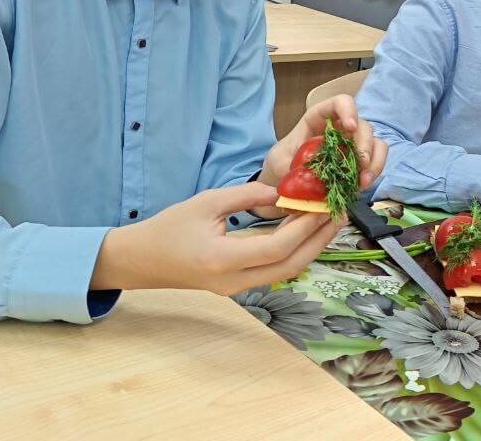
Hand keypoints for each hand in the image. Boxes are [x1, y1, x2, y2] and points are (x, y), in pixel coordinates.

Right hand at [90, 182, 342, 294]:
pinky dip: (294, 252)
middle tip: (339, 215)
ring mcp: (237, 288)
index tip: (324, 205)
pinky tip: (303, 232)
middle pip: (291, 266)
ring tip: (328, 222)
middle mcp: (234, 281)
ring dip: (310, 247)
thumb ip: (246, 195)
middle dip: (319, 240)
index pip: (278, 247)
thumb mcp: (206, 202)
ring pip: (286, 272)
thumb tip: (281, 193)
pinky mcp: (238, 286)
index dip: (306, 226)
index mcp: (223, 259)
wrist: (141, 261)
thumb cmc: (169, 228)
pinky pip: (274, 271)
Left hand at [254, 94, 387, 217]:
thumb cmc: (282, 162)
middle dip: (365, 143)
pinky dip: (374, 172)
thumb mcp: (278, 161)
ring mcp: (352, 144)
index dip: (348, 110)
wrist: (284, 178)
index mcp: (319, 119)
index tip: (350, 127)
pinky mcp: (358, 161)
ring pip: (375, 142)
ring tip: (364, 180)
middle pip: (362, 125)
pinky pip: (376, 160)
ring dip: (374, 160)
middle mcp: (340, 128)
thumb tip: (307, 173)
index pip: (339, 103)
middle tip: (361, 164)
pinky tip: (362, 185)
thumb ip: (288, 165)